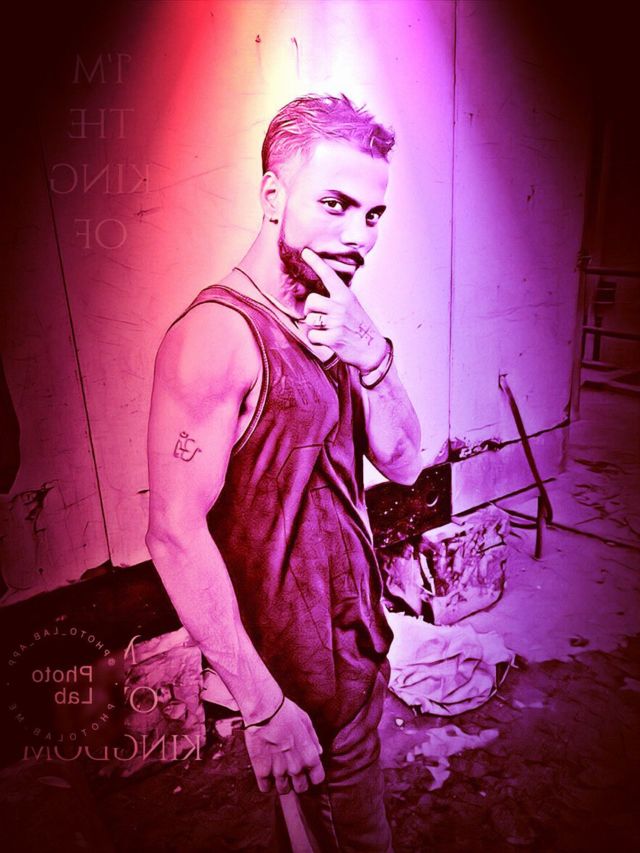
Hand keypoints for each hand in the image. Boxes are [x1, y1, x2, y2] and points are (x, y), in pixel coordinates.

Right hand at [243, 697, 324, 794]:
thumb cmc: (286, 713)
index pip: (318, 779)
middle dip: (298, 782)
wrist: (264, 712)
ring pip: (283, 790)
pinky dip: (266, 782)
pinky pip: (265, 788)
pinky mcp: (262, 772)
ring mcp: (279, 772)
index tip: (308, 772)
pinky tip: (265, 772)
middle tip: (292, 772)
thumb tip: (319, 752)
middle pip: (301, 788)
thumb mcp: (306, 721)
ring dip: (282, 782)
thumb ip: (313, 740)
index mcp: (310, 756)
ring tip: (277, 771)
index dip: (313, 776)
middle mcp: (297, 768)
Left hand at [301, 248, 386, 372]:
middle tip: (318, 317)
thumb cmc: (359, 327)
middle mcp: (341, 307)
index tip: (305, 252)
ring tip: (327, 330)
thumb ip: (337, 299)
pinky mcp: (333, 338)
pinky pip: (312, 335)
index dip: (316, 263)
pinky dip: (316, 340)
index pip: (329, 276)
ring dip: (314, 327)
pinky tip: (327, 341)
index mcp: (346, 296)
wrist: (372, 350)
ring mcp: (337, 322)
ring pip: (309, 319)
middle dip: (310, 310)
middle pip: (311, 301)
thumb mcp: (353, 306)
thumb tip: (316, 296)